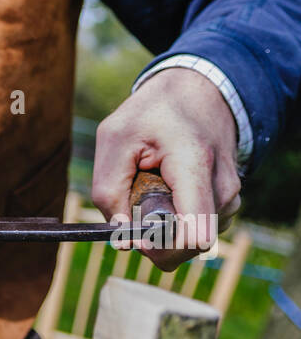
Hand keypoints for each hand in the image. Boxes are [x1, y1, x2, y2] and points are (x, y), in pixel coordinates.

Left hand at [91, 68, 241, 270]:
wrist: (197, 91)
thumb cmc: (153, 113)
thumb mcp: (114, 138)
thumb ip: (108, 189)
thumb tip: (121, 236)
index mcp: (194, 164)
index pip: (195, 235)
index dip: (161, 246)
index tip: (136, 234)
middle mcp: (222, 186)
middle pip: (190, 245)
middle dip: (156, 237)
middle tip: (135, 201)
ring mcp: (231, 196)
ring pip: (192, 241)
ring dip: (166, 226)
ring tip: (156, 186)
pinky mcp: (229, 202)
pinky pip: (198, 230)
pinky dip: (178, 219)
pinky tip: (169, 190)